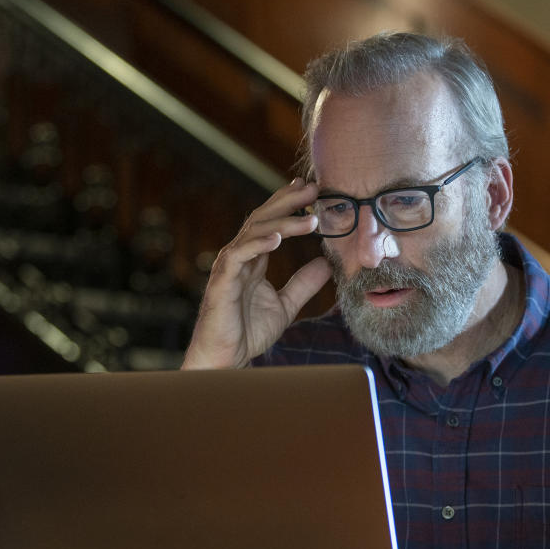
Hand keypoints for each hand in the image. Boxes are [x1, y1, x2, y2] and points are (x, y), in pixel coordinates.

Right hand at [182, 178, 332, 369]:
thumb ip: (304, 284)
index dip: (288, 205)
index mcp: (253, 260)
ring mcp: (229, 267)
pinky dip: (257, 244)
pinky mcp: (222, 282)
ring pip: (254, 233)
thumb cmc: (247, 333)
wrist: (225, 360)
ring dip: (283, 222)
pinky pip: (238, 256)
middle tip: (312, 188)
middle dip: (287, 202)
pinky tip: (277, 237)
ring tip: (310, 218)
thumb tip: (327, 264)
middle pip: (263, 219)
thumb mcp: (285, 305)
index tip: (310, 190)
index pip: (271, 224)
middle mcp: (239, 257)